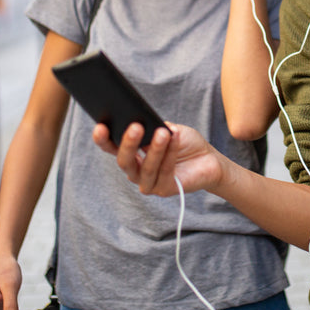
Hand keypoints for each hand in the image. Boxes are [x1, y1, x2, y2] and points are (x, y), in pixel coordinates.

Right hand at [92, 122, 223, 196]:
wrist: (209, 159)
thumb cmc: (184, 142)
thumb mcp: (168, 128)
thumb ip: (154, 126)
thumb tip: (143, 120)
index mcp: (132, 154)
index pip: (111, 148)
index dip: (102, 139)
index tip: (100, 126)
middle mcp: (136, 171)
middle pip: (124, 161)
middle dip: (128, 144)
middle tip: (135, 126)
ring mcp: (149, 183)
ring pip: (145, 168)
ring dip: (155, 149)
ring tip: (162, 132)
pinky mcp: (164, 189)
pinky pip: (164, 170)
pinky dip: (170, 152)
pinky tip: (174, 137)